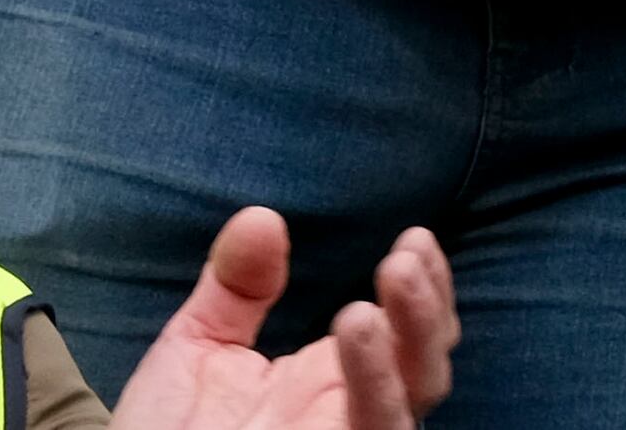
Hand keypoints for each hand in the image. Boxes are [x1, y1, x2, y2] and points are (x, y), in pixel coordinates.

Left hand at [112, 211, 455, 429]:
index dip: (426, 286)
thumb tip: (262, 216)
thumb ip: (234, 289)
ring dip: (417, 329)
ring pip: (419, 392)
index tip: (414, 238)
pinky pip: (379, 425)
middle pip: (427, 359)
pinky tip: (359, 327)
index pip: (407, 332)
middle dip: (429, 301)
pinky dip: (377, 377)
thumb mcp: (196, 350)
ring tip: (394, 273)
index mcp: (330, 378)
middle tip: (408, 249)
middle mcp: (350, 407)